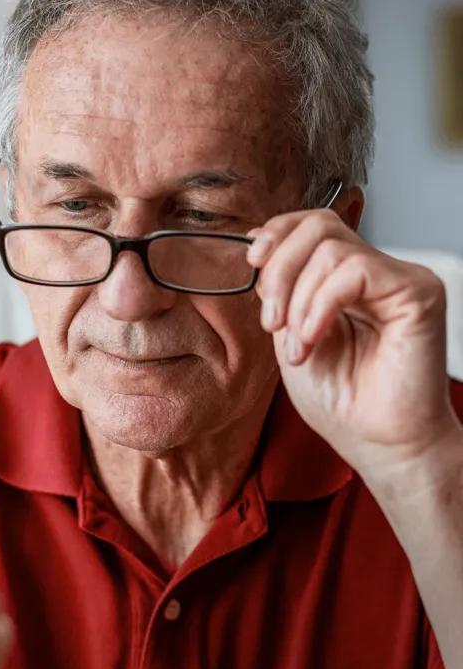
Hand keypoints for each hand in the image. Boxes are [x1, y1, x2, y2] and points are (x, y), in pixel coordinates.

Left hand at [247, 209, 461, 496]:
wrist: (377, 443)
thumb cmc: (342, 401)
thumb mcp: (291, 335)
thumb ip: (281, 290)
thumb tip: (258, 245)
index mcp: (344, 279)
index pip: (312, 224)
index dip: (277, 232)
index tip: (253, 263)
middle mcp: (374, 272)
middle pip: (318, 226)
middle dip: (280, 269)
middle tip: (271, 320)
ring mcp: (398, 279)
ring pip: (331, 249)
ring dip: (298, 301)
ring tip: (299, 344)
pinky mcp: (417, 293)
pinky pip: (355, 271)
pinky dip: (321, 305)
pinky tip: (314, 338)